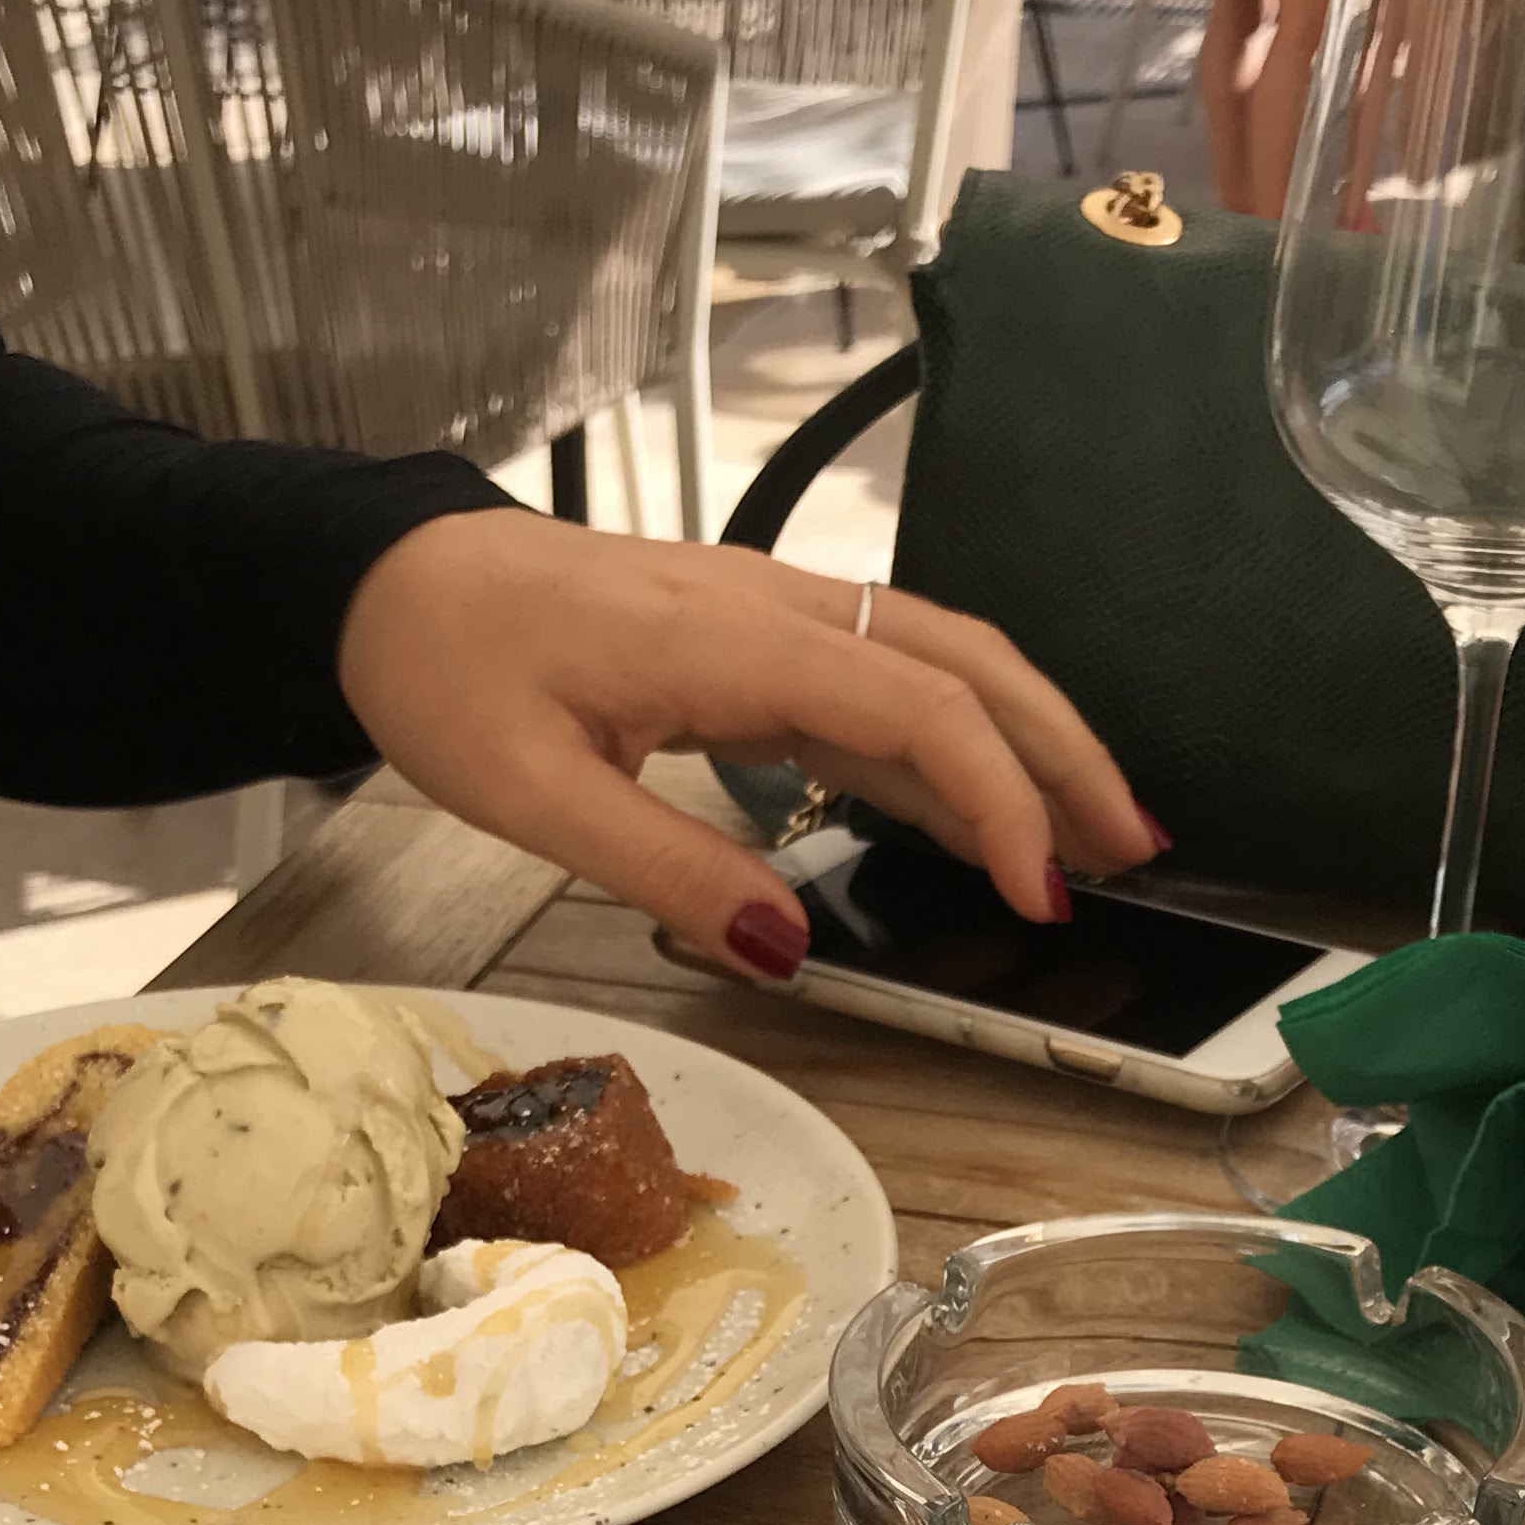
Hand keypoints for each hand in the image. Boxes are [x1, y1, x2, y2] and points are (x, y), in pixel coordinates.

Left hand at [337, 508, 1160, 982]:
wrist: (391, 578)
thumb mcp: (530, 795)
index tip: (1038, 896)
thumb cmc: (448, 669)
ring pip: (943, 660)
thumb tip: (786, 946)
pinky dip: (957, 737)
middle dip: (1065, 757)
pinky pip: (887, 677)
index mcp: (733, 641)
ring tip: (1095, 834)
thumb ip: (664, 867)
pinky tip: (980, 806)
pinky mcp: (758, 636)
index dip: (999, 804)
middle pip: (969, 665)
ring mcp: (774, 614)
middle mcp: (777, 610)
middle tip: (1133, 854)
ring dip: (1030, 740)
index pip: (919, 713)